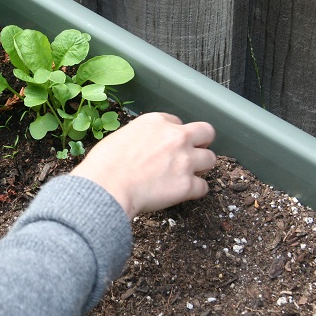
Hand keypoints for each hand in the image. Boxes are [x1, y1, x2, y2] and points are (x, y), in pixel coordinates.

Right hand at [70, 112, 215, 218]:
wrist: (106, 187)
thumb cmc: (104, 165)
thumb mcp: (120, 136)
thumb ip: (140, 137)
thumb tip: (143, 148)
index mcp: (155, 122)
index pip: (177, 122)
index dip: (173, 134)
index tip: (168, 144)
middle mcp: (175, 137)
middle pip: (206, 132)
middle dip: (201, 142)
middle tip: (191, 154)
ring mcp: (184, 161)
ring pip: (211, 159)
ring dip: (200, 167)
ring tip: (186, 175)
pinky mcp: (187, 185)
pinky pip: (203, 187)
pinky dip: (194, 191)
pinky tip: (181, 193)